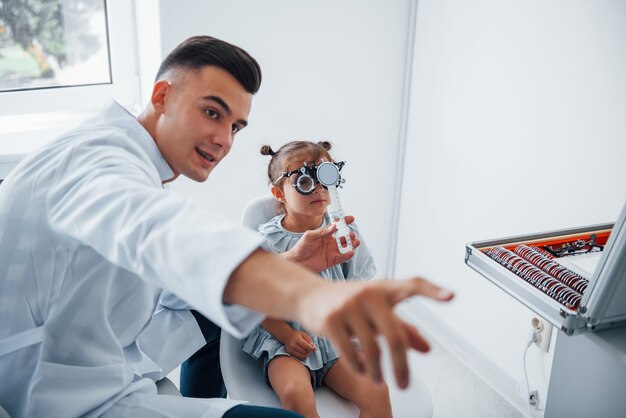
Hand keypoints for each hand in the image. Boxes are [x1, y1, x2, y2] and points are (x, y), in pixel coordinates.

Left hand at [281, 215, 360, 271]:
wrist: (297, 262)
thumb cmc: (301, 247)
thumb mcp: (309, 236)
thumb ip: (321, 232)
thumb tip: (333, 226)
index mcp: (325, 234)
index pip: (336, 226)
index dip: (344, 222)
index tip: (351, 218)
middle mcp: (330, 242)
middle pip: (344, 237)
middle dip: (349, 235)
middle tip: (352, 234)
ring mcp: (332, 251)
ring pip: (345, 247)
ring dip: (352, 244)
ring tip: (355, 241)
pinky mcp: (332, 261)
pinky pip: (342, 257)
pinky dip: (347, 255)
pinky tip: (351, 252)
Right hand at [284, 330, 316, 360]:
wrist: (287, 336)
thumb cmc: (296, 335)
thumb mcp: (303, 334)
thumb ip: (308, 339)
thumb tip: (312, 346)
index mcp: (296, 339)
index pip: (305, 346)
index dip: (311, 348)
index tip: (315, 349)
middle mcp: (292, 345)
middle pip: (304, 352)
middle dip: (309, 351)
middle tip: (311, 349)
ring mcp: (290, 350)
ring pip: (302, 356)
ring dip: (307, 355)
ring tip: (308, 351)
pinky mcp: (290, 353)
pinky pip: (299, 357)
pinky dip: (303, 356)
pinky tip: (304, 353)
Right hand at [295, 277, 452, 388]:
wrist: (308, 296)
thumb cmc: (348, 302)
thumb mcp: (376, 311)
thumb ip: (403, 328)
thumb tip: (427, 349)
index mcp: (384, 289)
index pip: (412, 285)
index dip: (433, 291)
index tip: (451, 296)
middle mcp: (369, 294)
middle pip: (395, 335)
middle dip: (402, 366)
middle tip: (405, 383)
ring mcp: (349, 306)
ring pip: (373, 349)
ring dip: (378, 371)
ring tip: (379, 379)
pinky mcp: (331, 320)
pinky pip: (350, 353)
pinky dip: (359, 367)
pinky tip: (362, 370)